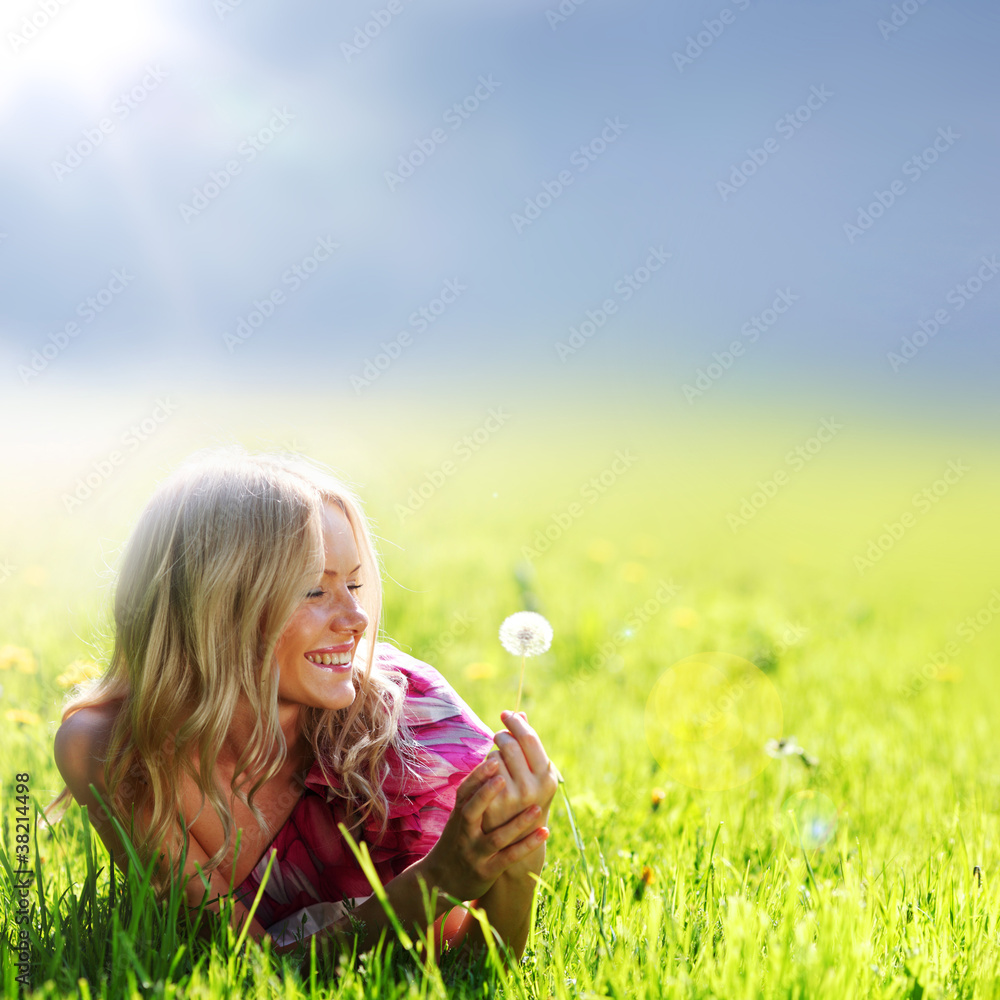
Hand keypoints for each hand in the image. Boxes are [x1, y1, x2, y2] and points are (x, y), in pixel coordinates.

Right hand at [423, 755, 548, 902]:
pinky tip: (544, 832)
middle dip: (486, 794)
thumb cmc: (458, 838)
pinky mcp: (486, 871)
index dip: (477, 776)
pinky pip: (509, 858)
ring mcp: (475, 853)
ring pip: (496, 837)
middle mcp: (465, 833)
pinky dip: (527, 846)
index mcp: (458, 816)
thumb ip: (475, 794)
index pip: (465, 792)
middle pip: (472, 811)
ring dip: (517, 823)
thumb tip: (497, 758)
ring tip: (537, 807)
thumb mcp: (459, 817)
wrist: (441, 880)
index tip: (494, 758)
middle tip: (504, 777)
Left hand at [481, 711, 559, 837]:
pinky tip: (486, 778)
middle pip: (510, 744)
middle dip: (501, 736)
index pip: (529, 739)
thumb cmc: (523, 802)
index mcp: (547, 778)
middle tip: (499, 737)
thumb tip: (520, 713)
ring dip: (493, 755)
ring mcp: (512, 798)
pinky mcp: (492, 806)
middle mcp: (533, 788)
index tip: (506, 714)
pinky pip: (482, 772)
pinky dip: (483, 770)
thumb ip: (528, 746)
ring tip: (497, 766)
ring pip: (494, 756)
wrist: (511, 843)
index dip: (516, 722)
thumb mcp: (534, 776)